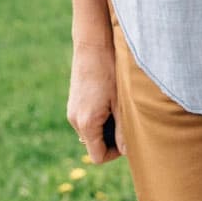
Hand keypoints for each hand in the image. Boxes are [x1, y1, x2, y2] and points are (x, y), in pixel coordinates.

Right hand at [67, 41, 121, 165]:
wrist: (93, 44)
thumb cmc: (110, 71)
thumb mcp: (122, 103)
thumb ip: (123, 130)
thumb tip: (128, 151)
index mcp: (86, 123)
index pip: (98, 156)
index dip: (116, 153)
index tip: (129, 137)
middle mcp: (75, 120)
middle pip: (94, 145)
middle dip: (112, 139)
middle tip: (127, 120)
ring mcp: (72, 111)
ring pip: (92, 132)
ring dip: (107, 127)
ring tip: (120, 106)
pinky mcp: (74, 102)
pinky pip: (87, 120)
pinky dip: (100, 116)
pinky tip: (111, 99)